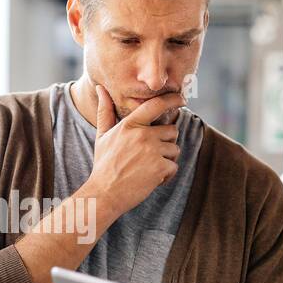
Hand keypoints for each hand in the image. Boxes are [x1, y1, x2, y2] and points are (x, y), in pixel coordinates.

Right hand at [85, 84, 181, 218]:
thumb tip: (100, 88)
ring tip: (148, 168)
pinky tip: (150, 179)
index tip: (182, 98)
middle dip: (165, 143)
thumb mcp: (102, 135)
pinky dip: (166, 175)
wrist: (104, 194)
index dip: (172, 99)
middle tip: (149, 156)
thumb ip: (105, 111)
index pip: (156, 105)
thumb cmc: (104, 164)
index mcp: (130, 125)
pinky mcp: (160, 167)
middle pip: (171, 131)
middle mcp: (142, 135)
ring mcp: (152, 151)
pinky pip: (174, 166)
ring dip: (166, 160)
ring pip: (174, 149)